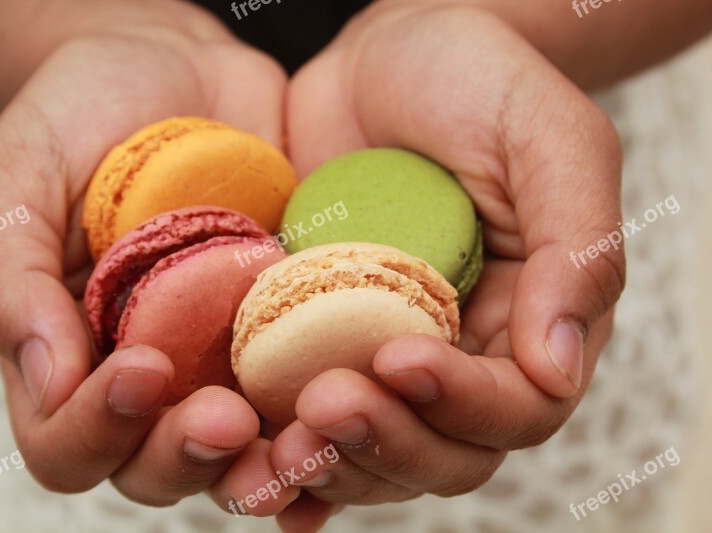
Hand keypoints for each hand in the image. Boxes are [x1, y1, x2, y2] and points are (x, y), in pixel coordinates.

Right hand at [0, 0, 298, 513]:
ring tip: (302, 438)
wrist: (182, 71)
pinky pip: (306, 402)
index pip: (67, 443)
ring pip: (238, 455)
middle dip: (188, 457)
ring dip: (267, 465)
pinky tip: (355, 407)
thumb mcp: (19, 176)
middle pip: (156, 469)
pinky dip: (328, 426)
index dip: (97, 428)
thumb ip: (9, 278)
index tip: (141, 367)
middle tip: (227, 418)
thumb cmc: (85, 113)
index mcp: (68, 354)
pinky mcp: (286, 334)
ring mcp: (222, 360)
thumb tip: (47, 383)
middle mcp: (148, 374)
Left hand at [275, 4, 623, 527]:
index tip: (399, 358)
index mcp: (532, 321)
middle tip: (324, 402)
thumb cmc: (477, 83)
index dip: (463, 404)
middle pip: (442, 454)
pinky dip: (286, 450)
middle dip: (387, 441)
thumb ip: (575, 249)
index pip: (517, 407)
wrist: (384, 60)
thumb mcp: (547, 139)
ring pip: (373, 451)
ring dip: (331, 459)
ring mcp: (384, 352)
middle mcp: (462, 354)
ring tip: (279, 434)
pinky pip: (307, 415)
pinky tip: (255, 453)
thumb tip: (559, 368)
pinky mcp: (320, 339)